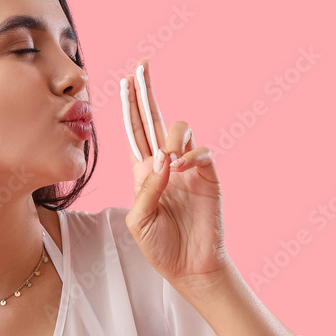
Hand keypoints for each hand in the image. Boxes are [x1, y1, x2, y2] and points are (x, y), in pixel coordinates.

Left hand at [121, 57, 230, 290]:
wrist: (190, 268)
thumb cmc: (161, 247)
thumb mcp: (139, 221)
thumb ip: (146, 189)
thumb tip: (163, 159)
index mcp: (143, 172)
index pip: (135, 132)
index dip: (130, 106)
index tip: (126, 80)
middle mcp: (165, 164)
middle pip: (155, 119)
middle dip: (147, 92)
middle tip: (142, 67)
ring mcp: (188, 168)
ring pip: (181, 130)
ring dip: (172, 137)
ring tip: (168, 159)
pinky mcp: (209, 177)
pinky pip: (203, 152)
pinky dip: (193, 155)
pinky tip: (183, 168)